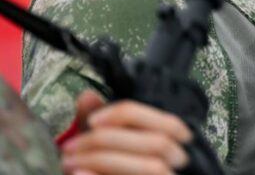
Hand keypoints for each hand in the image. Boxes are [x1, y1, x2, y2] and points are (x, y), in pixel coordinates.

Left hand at [59, 91, 191, 174]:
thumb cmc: (109, 169)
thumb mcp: (105, 145)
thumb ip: (100, 123)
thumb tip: (87, 96)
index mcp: (173, 145)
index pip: (169, 122)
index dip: (132, 116)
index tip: (93, 120)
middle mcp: (178, 164)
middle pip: (158, 143)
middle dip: (110, 140)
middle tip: (71, 146)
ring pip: (152, 166)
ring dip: (106, 160)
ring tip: (69, 162)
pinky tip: (80, 173)